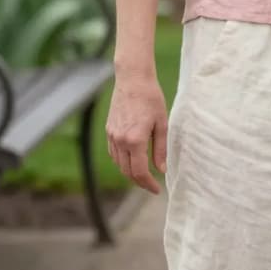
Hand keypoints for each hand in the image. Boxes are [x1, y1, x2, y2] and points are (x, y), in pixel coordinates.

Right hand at [105, 73, 167, 192]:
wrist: (133, 79)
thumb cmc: (151, 99)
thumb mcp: (162, 124)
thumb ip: (160, 149)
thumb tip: (161, 170)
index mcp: (135, 140)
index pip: (140, 172)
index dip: (148, 184)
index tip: (157, 190)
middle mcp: (120, 140)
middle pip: (127, 171)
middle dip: (140, 182)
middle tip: (151, 185)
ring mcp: (112, 135)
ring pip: (119, 164)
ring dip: (130, 173)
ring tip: (144, 175)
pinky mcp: (109, 130)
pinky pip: (114, 154)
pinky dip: (122, 162)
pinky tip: (133, 160)